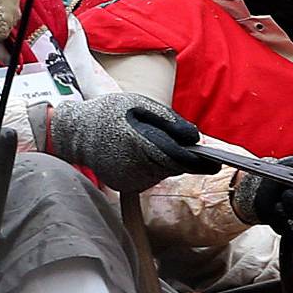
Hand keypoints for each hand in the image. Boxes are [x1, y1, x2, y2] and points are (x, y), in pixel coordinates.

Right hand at [41, 93, 204, 194]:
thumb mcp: (140, 105)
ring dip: (166, 163)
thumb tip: (196, 138)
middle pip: (174, 168)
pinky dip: (151, 169)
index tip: (216, 162)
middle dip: (183, 159)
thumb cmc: (110, 113)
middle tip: (185, 148)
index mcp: (144, 145)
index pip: (182, 159)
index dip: (201, 161)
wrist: (75, 132)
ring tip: (150, 145)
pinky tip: (139, 155)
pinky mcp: (124, 186)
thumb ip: (170, 121)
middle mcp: (138, 167)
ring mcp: (130, 180)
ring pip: (162, 174)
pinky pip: (147, 178)